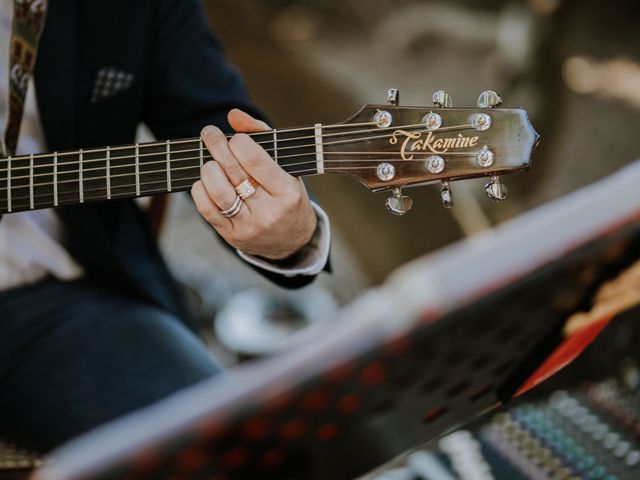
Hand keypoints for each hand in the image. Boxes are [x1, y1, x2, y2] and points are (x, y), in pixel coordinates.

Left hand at [191, 109, 317, 259]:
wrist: (292, 242)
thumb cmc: (287, 196)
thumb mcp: (286, 166)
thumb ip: (262, 135)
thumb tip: (233, 115)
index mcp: (287, 192)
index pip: (254, 160)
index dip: (238, 142)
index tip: (235, 138)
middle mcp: (269, 211)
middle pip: (233, 172)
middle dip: (216, 146)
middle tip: (210, 134)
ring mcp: (249, 226)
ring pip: (217, 192)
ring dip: (207, 169)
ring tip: (210, 161)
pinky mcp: (232, 236)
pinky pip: (207, 209)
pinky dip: (200, 189)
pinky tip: (206, 181)